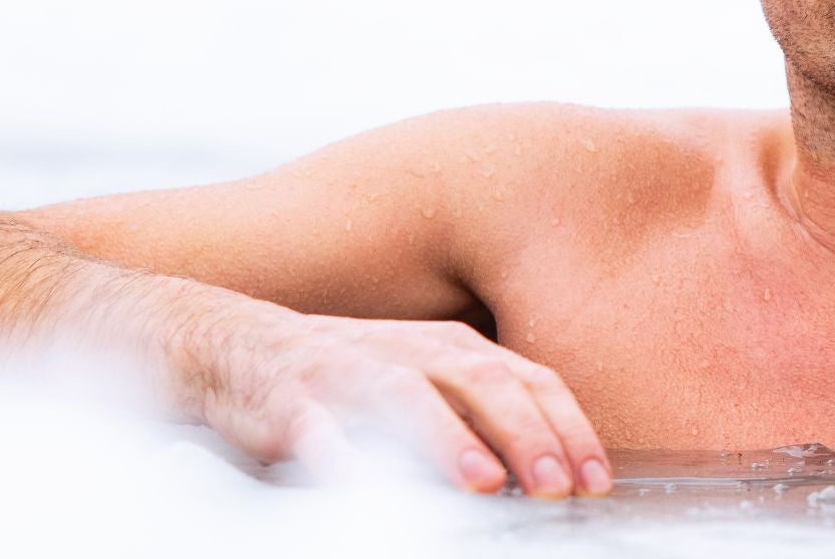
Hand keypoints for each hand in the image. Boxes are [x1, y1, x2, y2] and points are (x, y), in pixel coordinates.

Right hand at [191, 306, 611, 498]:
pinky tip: (363, 484)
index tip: (596, 479)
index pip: (528, 380)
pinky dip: (345, 456)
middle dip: (525, 434)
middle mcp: (409, 352)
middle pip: (482, 382)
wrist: (239, 349)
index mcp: (452, 348)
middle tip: (556, 484)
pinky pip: (320, 429)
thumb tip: (552, 470)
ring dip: (448, 439)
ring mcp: (350, 371)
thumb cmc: (349, 378)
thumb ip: (483, 416)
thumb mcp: (429, 383)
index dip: (568, 428)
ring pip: (407, 395)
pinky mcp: (293, 400)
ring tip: (481, 481)